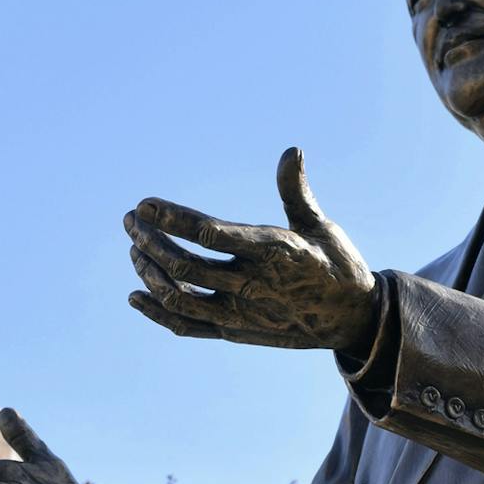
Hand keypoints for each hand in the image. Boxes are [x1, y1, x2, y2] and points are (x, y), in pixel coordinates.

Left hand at [124, 147, 378, 352]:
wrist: (352, 320)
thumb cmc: (336, 265)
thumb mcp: (322, 226)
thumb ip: (296, 192)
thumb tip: (293, 151)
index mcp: (273, 253)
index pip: (210, 234)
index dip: (172, 219)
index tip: (145, 204)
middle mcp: (253, 286)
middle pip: (185, 266)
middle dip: (150, 241)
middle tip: (131, 221)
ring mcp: (241, 314)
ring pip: (180, 297)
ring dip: (150, 272)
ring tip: (135, 249)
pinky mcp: (235, 332)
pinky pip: (188, 326)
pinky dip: (158, 312)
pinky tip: (137, 295)